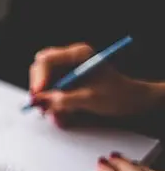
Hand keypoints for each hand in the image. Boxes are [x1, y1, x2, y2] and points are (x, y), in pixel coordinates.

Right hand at [29, 43, 161, 125]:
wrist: (131, 100)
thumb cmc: (117, 95)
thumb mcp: (90, 99)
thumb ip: (64, 99)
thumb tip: (40, 101)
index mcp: (78, 54)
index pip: (47, 60)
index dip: (39, 77)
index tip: (38, 94)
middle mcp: (70, 60)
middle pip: (41, 70)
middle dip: (39, 89)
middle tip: (40, 107)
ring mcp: (67, 71)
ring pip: (44, 83)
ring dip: (46, 100)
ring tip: (56, 116)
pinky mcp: (66, 82)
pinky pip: (51, 93)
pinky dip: (53, 105)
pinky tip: (61, 116)